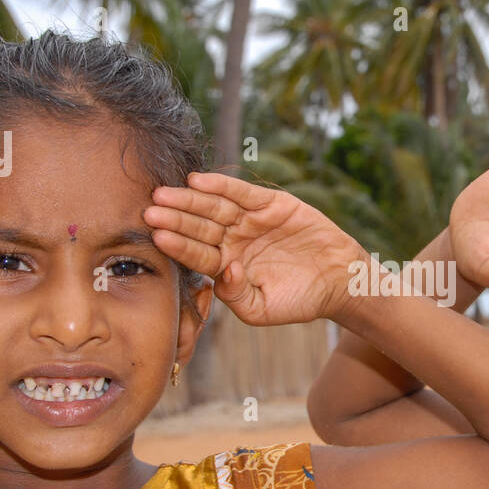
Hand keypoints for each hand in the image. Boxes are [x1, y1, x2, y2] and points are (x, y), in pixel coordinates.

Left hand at [144, 171, 367, 325]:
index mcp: (225, 266)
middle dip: (175, 218)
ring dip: (190, 199)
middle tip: (150, 210)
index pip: (196, 254)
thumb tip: (223, 270)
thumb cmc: (298, 300)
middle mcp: (233, 240)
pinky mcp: (271, 203)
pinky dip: (222, 185)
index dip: (177, 245)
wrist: (338, 282)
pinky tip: (199, 180)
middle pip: (198, 227)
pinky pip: (242, 192)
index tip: (157, 237)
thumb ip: (236, 295)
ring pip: (214, 207)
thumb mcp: (262, 309)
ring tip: (166, 193)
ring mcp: (250, 220)